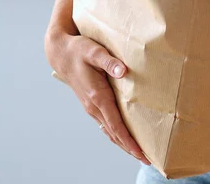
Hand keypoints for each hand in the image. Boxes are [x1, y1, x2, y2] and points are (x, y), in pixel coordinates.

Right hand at [45, 30, 149, 164]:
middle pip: (114, 133)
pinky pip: (107, 123)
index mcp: (97, 96)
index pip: (116, 125)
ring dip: (124, 143)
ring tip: (140, 152)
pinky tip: (125, 137)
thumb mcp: (94, 51)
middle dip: (130, 148)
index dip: (129, 140)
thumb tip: (123, 71)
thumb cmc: (80, 50)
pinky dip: (117, 134)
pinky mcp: (93, 103)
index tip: (141, 152)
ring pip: (110, 131)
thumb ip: (109, 62)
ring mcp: (92, 107)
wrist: (61, 54)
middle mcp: (94, 106)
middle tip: (148, 159)